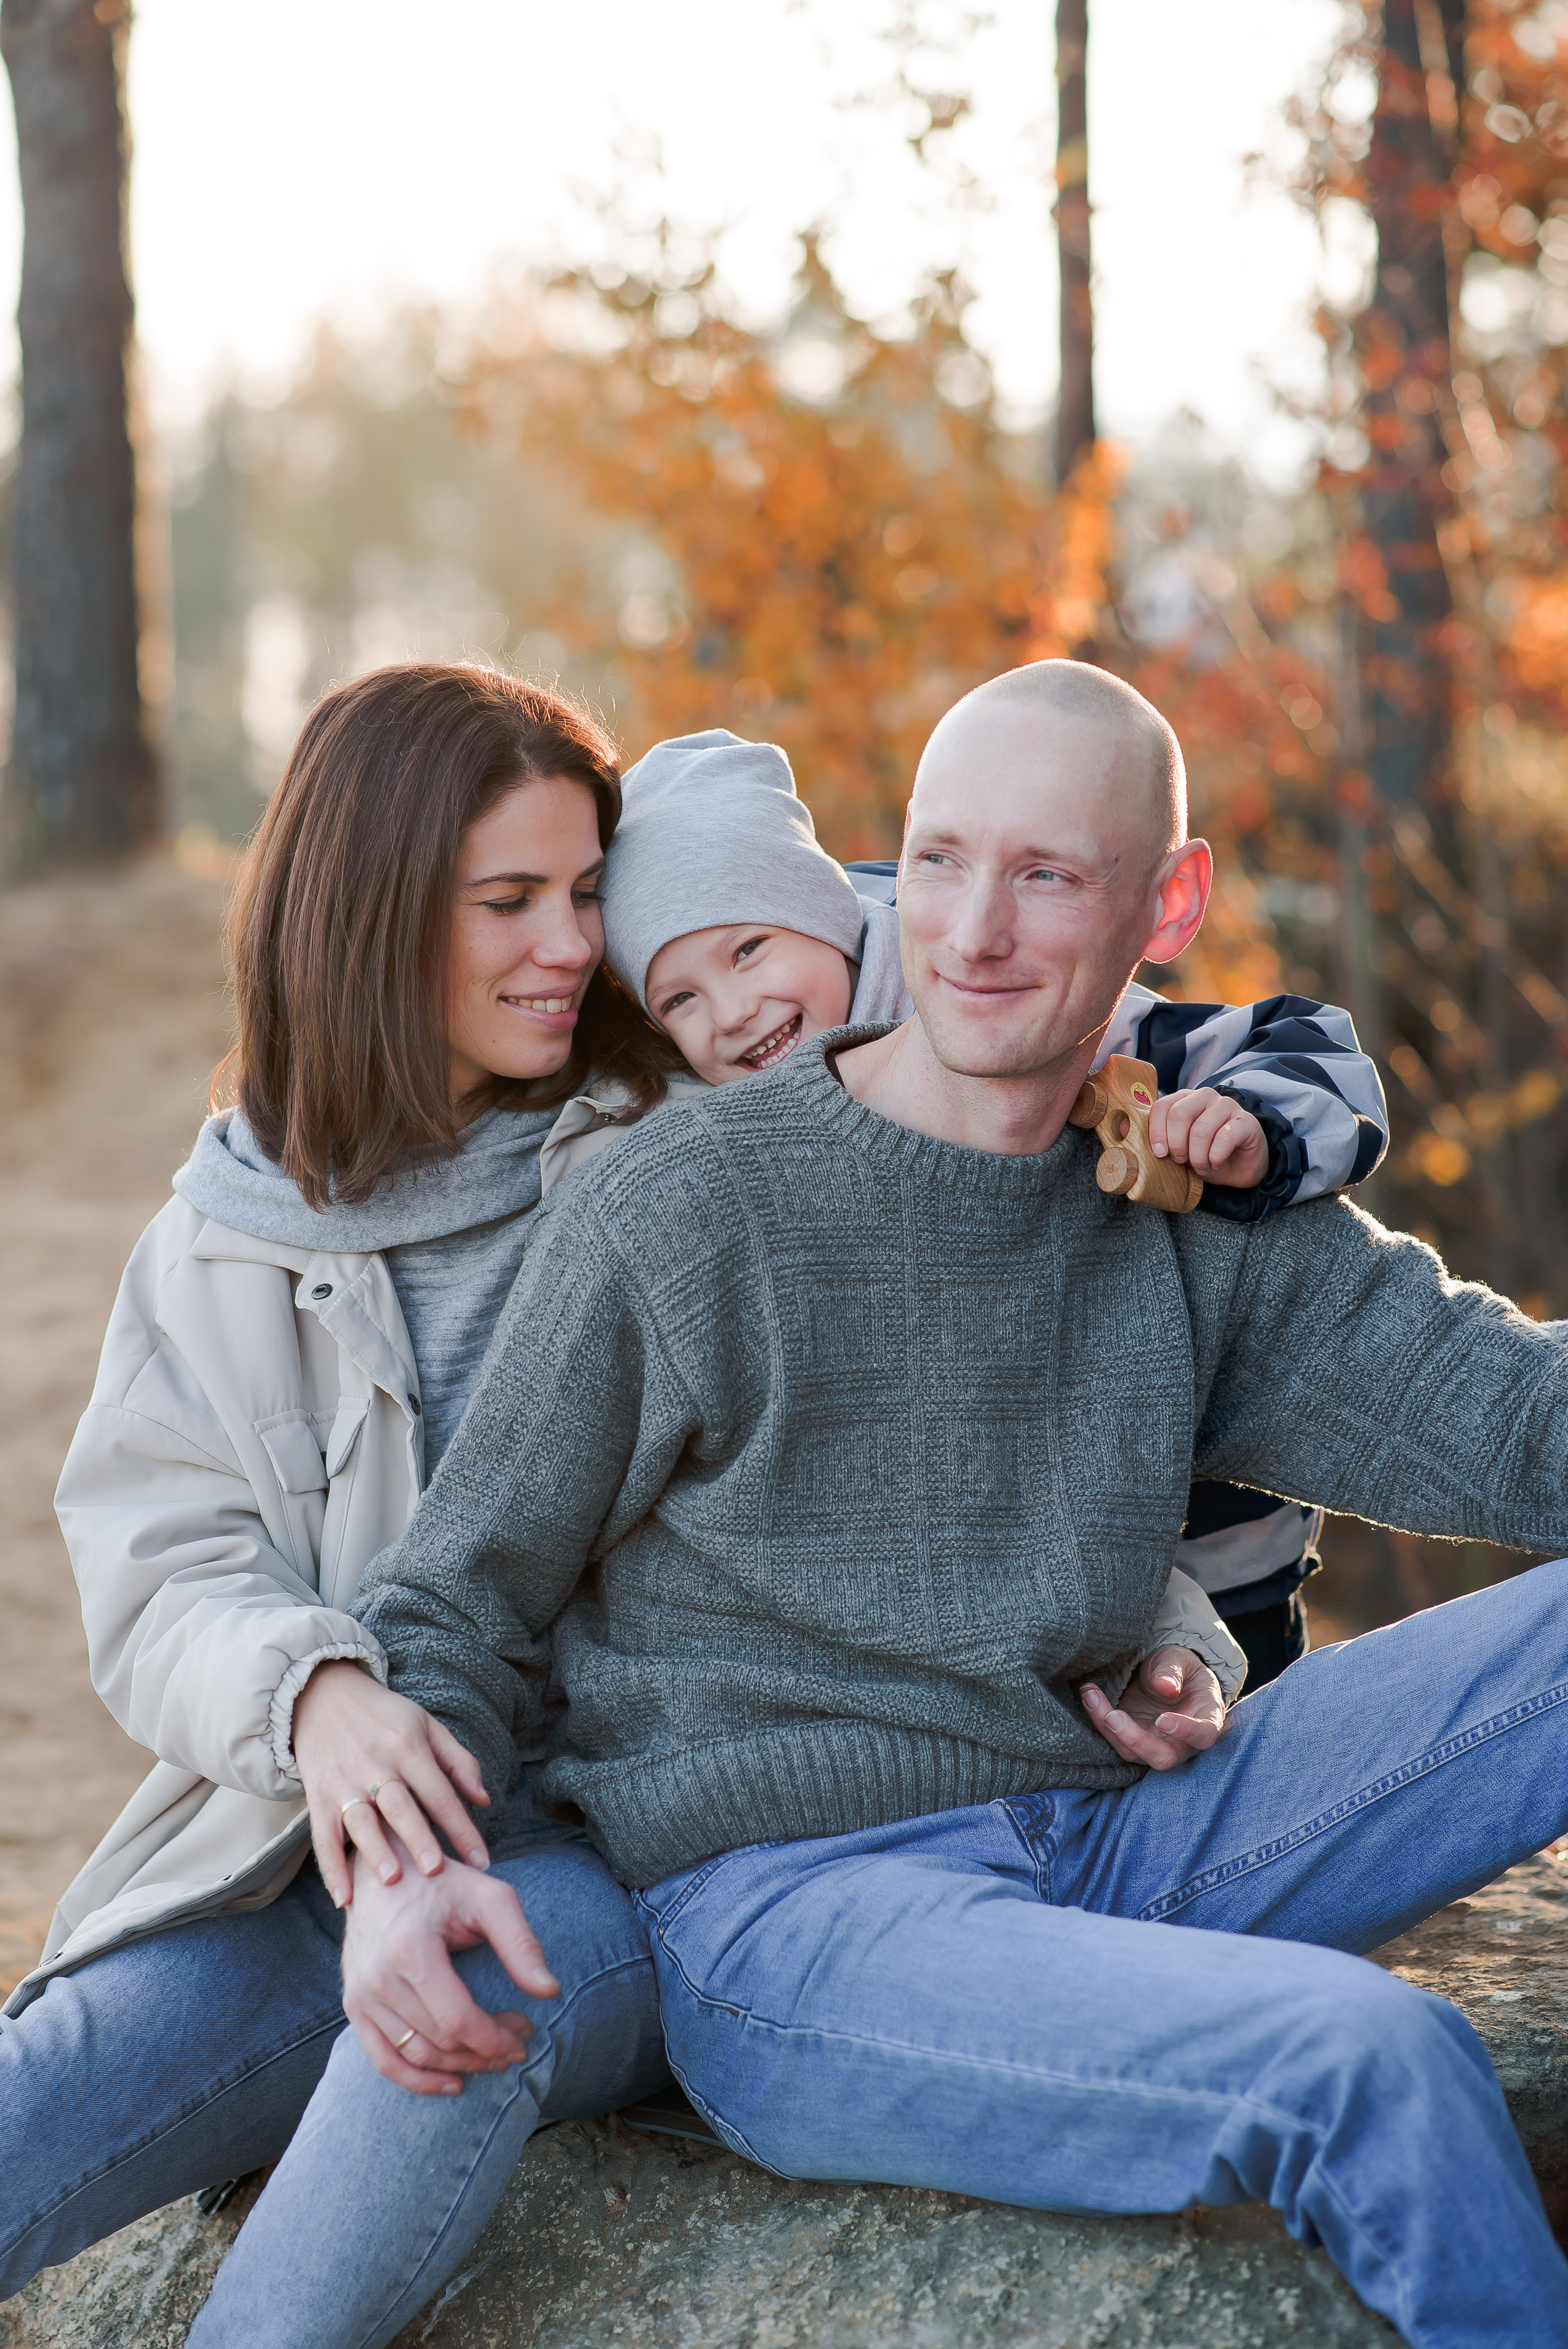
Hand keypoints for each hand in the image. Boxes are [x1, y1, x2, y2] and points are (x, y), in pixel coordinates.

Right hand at [291, 1658, 491, 1905]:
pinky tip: (343, 1898)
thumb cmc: (385, 1716)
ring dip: (376, 1850)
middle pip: (399, 1806)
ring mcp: (343, 1782)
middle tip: (437, 1871)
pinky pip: (322, 1836)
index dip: (461, 1827)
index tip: (480, 1860)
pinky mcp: (317, 1797)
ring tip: (393, 1880)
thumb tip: (484, 1800)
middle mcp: (374, 1765)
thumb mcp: (427, 1725)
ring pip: (360, 1820)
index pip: (439, 1792)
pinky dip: (331, 1868)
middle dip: (418, 1838)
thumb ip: (459, 1761)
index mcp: (407, 1747)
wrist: (323, 1695)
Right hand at [340, 1838, 558, 2095]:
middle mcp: (377, 1977)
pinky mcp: (353, 2004)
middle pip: (440, 2042)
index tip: (524, 2037)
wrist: (382, 1870)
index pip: (457, 2021)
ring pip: (416, 2056)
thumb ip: (521, 1943)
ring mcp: (360, 1994)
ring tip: (493, 2055)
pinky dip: (417, 2080)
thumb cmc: (443, 1882)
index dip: (495, 2040)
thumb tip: (550, 1991)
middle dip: (486, 2051)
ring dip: (461, 2066)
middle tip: (517, 2039)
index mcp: (410, 1949)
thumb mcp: (489, 1897)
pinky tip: (453, 2083)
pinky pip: (383, 2060)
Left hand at [1080, 1645, 1225, 1769]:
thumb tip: (1166, 1687)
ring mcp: (1155, 1744)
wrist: (1162, 1673)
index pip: (1203, 1735)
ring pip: (1132, 1752)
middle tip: (1112, 1716)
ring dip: (1108, 1728)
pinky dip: (1098, 1720)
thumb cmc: (1178, 1667)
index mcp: (1206, 1718)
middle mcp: (1182, 1741)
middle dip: (1135, 1740)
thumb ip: (1173, 1670)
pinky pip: (1115, 1740)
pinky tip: (1088, 1696)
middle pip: (1163, 1757)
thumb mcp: (1178, 1658)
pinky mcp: (1132, 1741)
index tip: (1163, 1720)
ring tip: (1090, 1694)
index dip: (1186, 1732)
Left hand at [1148, 1088, 1268, 1188]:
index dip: (1156, 1132)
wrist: (1240, 1167)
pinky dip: (1216, 1157)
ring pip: (1201, 1130)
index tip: (1160, 1154)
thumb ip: (1154, 1137)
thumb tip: (1124, 1129)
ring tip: (1201, 1167)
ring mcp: (1227, 1106)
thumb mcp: (1176, 1149)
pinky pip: (1224, 1138)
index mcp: (1184, 1100)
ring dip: (1197, 1157)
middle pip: (1179, 1114)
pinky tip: (1216, 1163)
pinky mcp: (1246, 1121)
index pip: (1161, 1106)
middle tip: (1182, 1161)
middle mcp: (1205, 1096)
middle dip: (1176, 1145)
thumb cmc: (1205, 1154)